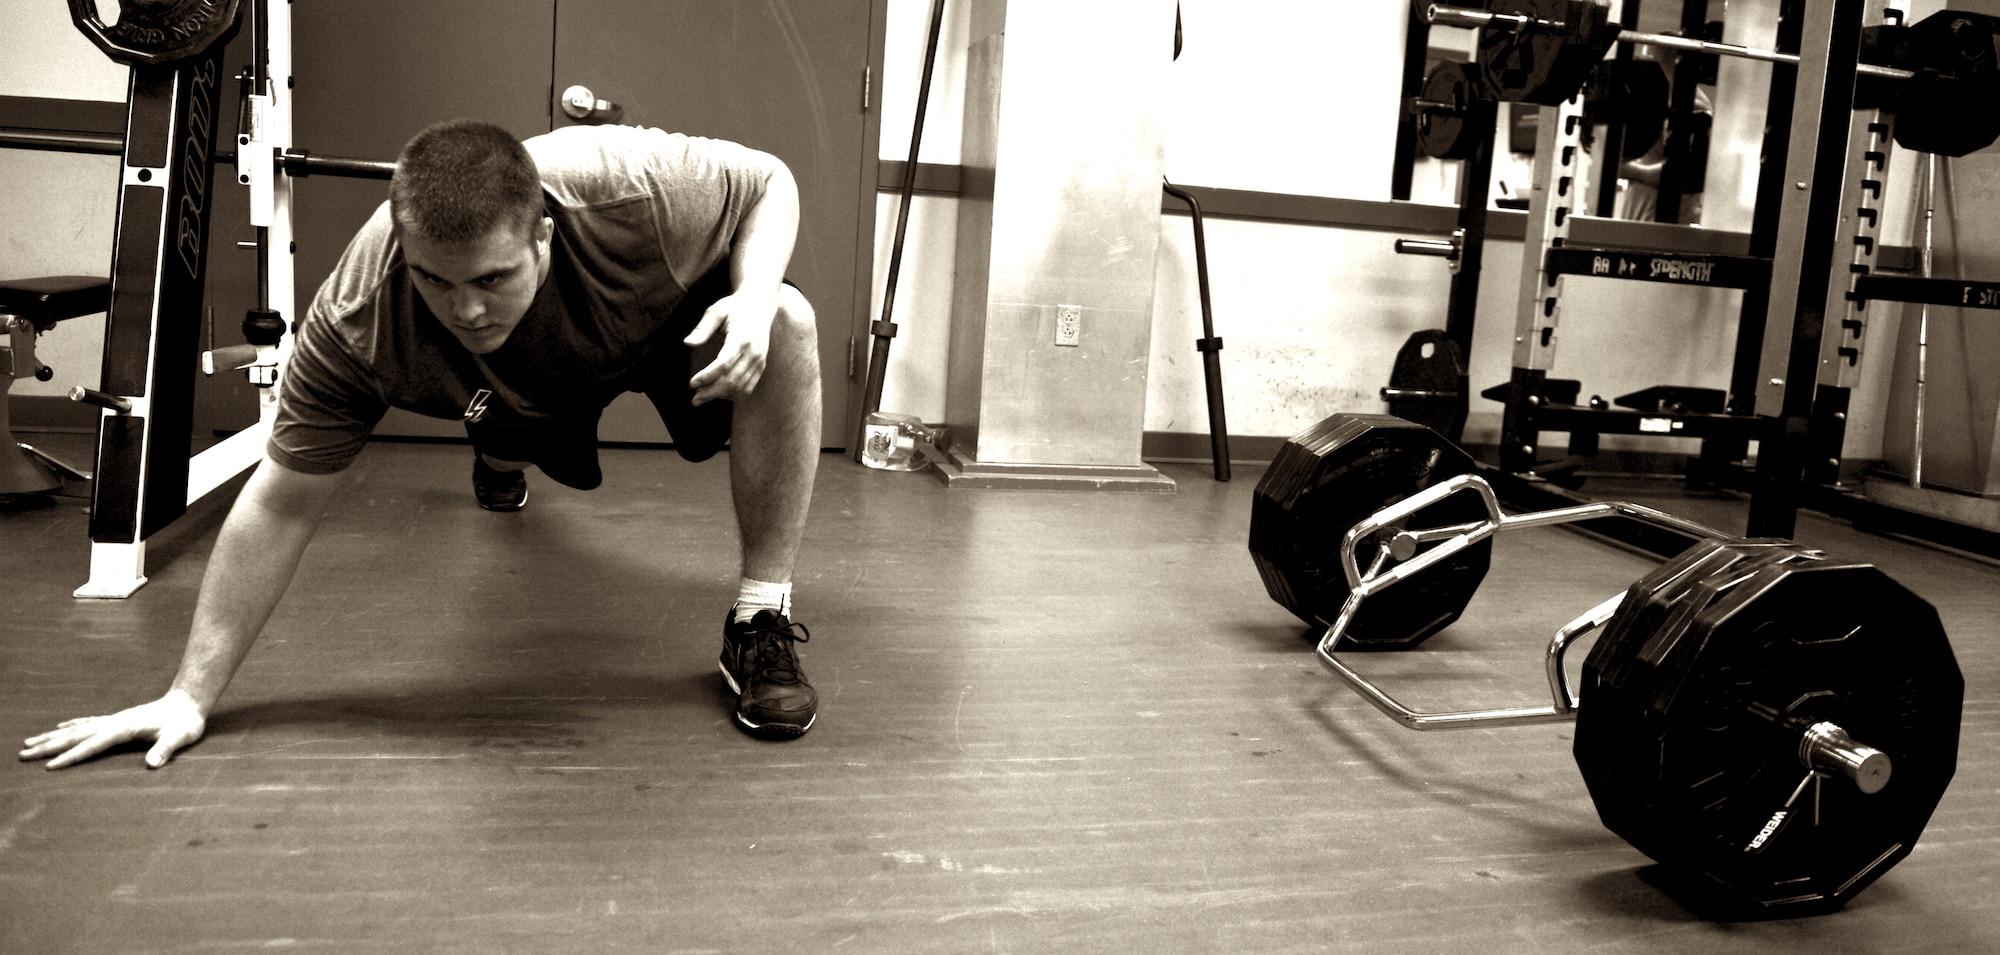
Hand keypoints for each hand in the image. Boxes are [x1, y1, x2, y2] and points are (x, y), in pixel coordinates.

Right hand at [19, 690, 206, 769]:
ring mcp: (114, 719)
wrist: (190, 702)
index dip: (71, 756)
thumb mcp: (180, 737)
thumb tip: (153, 764)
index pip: (92, 745)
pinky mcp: (118, 719)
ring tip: (29, 743)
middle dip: (47, 746)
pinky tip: (60, 727)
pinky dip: (71, 726)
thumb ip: (166, 750)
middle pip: (74, 735)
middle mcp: (114, 722)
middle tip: (21, 755)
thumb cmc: (186, 722)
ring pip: (76, 729)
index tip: (48, 766)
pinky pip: (88, 722)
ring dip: (52, 736)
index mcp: (123, 728)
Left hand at [684, 290, 777, 405]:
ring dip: (720, 395)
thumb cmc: (734, 307)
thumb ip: (702, 328)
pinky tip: (719, 394)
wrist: (760, 305)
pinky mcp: (761, 365)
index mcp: (741, 338)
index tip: (692, 383)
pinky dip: (733, 394)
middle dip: (711, 392)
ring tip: (702, 397)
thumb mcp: (716, 311)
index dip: (707, 376)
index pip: (724, 364)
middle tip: (694, 399)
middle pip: (732, 380)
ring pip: (740, 387)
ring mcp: (759, 360)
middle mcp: (753, 352)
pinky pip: (748, 386)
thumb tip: (688, 343)